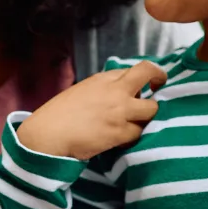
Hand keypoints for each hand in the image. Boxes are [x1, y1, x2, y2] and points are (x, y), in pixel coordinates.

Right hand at [17, 61, 166, 160]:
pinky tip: (120, 140)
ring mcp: (119, 111)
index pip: (137, 68)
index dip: (150, 75)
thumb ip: (105, 89)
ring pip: (151, 110)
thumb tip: (125, 93)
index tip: (153, 83)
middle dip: (158, 83)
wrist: (48, 134)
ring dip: (145, 118)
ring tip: (133, 124)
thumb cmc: (59, 114)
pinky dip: (132, 137)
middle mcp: (115, 90)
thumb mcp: (83, 91)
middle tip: (156, 96)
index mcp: (104, 79)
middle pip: (150, 74)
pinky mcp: (119, 132)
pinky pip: (138, 133)